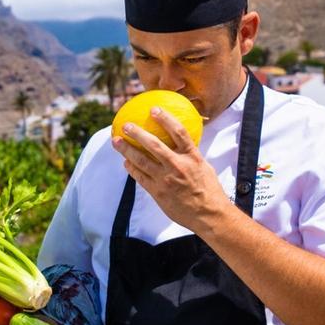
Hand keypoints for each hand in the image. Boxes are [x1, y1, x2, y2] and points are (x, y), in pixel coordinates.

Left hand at [111, 107, 230, 233]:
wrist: (208, 215)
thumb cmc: (208, 190)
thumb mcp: (204, 166)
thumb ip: (191, 153)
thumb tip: (181, 140)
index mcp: (192, 157)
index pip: (178, 132)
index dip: (165, 118)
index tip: (154, 109)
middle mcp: (178, 166)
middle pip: (154, 145)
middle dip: (137, 133)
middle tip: (125, 125)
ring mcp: (166, 180)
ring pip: (142, 161)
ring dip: (126, 150)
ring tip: (116, 141)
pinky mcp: (158, 193)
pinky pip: (140, 178)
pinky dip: (132, 168)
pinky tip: (126, 162)